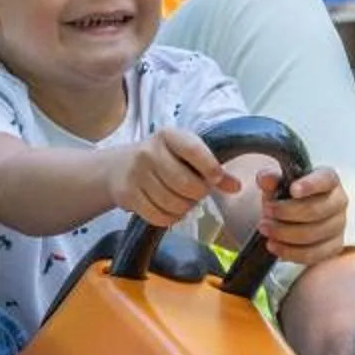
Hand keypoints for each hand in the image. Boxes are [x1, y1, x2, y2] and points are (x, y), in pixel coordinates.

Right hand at [105, 126, 231, 226]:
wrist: (118, 167)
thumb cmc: (162, 160)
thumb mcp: (185, 155)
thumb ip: (212, 169)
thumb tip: (236, 186)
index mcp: (168, 135)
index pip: (194, 150)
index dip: (211, 168)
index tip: (218, 179)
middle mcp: (149, 151)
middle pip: (186, 184)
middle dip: (198, 194)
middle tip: (197, 193)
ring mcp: (136, 173)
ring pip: (173, 203)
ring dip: (184, 208)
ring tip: (183, 201)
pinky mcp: (127, 194)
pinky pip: (158, 216)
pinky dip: (170, 218)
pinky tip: (169, 210)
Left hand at [252, 165, 348, 262]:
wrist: (293, 217)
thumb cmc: (287, 196)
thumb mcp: (277, 184)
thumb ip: (270, 179)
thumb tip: (265, 178)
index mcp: (329, 179)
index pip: (326, 179)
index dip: (310, 185)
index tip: (292, 190)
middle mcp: (339, 201)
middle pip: (315, 210)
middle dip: (286, 213)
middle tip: (266, 212)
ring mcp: (339, 226)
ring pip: (312, 234)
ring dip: (284, 233)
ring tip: (265, 228)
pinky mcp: (334, 247)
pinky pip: (312, 254)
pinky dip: (289, 252)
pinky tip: (273, 245)